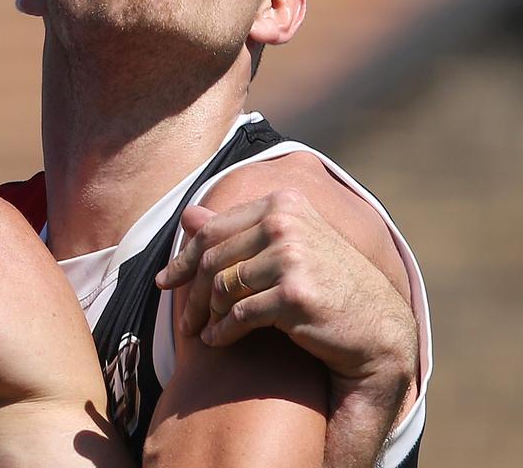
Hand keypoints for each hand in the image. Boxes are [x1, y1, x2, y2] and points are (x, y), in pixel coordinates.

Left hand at [155, 190, 415, 388]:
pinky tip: (218, 340)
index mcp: (283, 203)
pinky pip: (239, 314)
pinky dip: (222, 331)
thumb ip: (237, 231)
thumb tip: (187, 215)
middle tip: (183, 320)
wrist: (380, 329)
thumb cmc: (328, 285)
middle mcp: (287, 223)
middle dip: (192, 293)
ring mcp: (292, 256)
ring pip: (222, 286)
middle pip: (212, 259)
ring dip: (207, 314)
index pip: (214, 230)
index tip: (165, 281)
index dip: (183, 258)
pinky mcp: (294, 294)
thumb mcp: (285, 248)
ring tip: (203, 330)